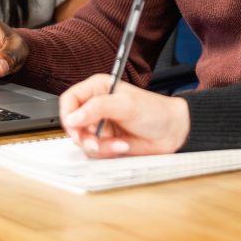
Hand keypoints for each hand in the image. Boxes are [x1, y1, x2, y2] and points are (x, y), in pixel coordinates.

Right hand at [59, 74, 189, 157]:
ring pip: (83, 140)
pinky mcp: (106, 141)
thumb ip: (98, 108)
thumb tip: (73, 117)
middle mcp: (96, 107)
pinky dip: (107, 151)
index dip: (68, 113)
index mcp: (98, 89)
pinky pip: (95, 151)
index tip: (74, 126)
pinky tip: (122, 145)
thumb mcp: (125, 105)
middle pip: (72, 124)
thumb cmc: (154, 111)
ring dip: (98, 146)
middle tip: (93, 141)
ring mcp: (100, 125)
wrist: (172, 132)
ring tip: (117, 143)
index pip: (70, 99)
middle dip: (83, 136)